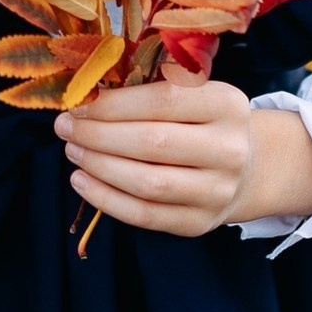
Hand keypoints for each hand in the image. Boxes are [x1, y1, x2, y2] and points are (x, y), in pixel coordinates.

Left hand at [52, 72, 311, 237]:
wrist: (247, 167)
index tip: (79, 103)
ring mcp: (217, 191)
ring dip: (99, 166)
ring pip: (147, 183)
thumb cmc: (202, 121)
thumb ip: (149, 88)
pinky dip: (106, 199)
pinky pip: (145, 215)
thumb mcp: (193, 93)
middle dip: (98, 135)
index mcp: (226, 104)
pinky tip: (82, 180)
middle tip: (65, 127)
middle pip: (152, 143)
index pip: (163, 100)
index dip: (115, 103)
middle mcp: (228, 149)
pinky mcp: (199, 222)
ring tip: (72, 151)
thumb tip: (86, 91)